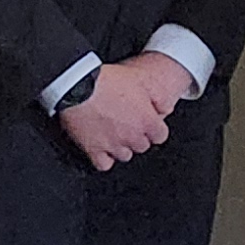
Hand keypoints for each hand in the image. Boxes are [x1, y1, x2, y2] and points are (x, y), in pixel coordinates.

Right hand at [58, 58, 176, 169]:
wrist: (78, 86)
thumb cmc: (106, 80)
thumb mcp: (140, 80)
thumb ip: (157, 97)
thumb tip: (166, 107)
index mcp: (146, 120)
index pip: (160, 136)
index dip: (154, 129)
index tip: (149, 124)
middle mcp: (132, 136)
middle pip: (142, 146)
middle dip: (138, 137)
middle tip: (130, 125)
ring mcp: (112, 144)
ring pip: (125, 156)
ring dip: (122, 147)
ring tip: (115, 134)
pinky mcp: (93, 149)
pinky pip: (103, 164)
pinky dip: (104, 158)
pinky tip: (102, 148)